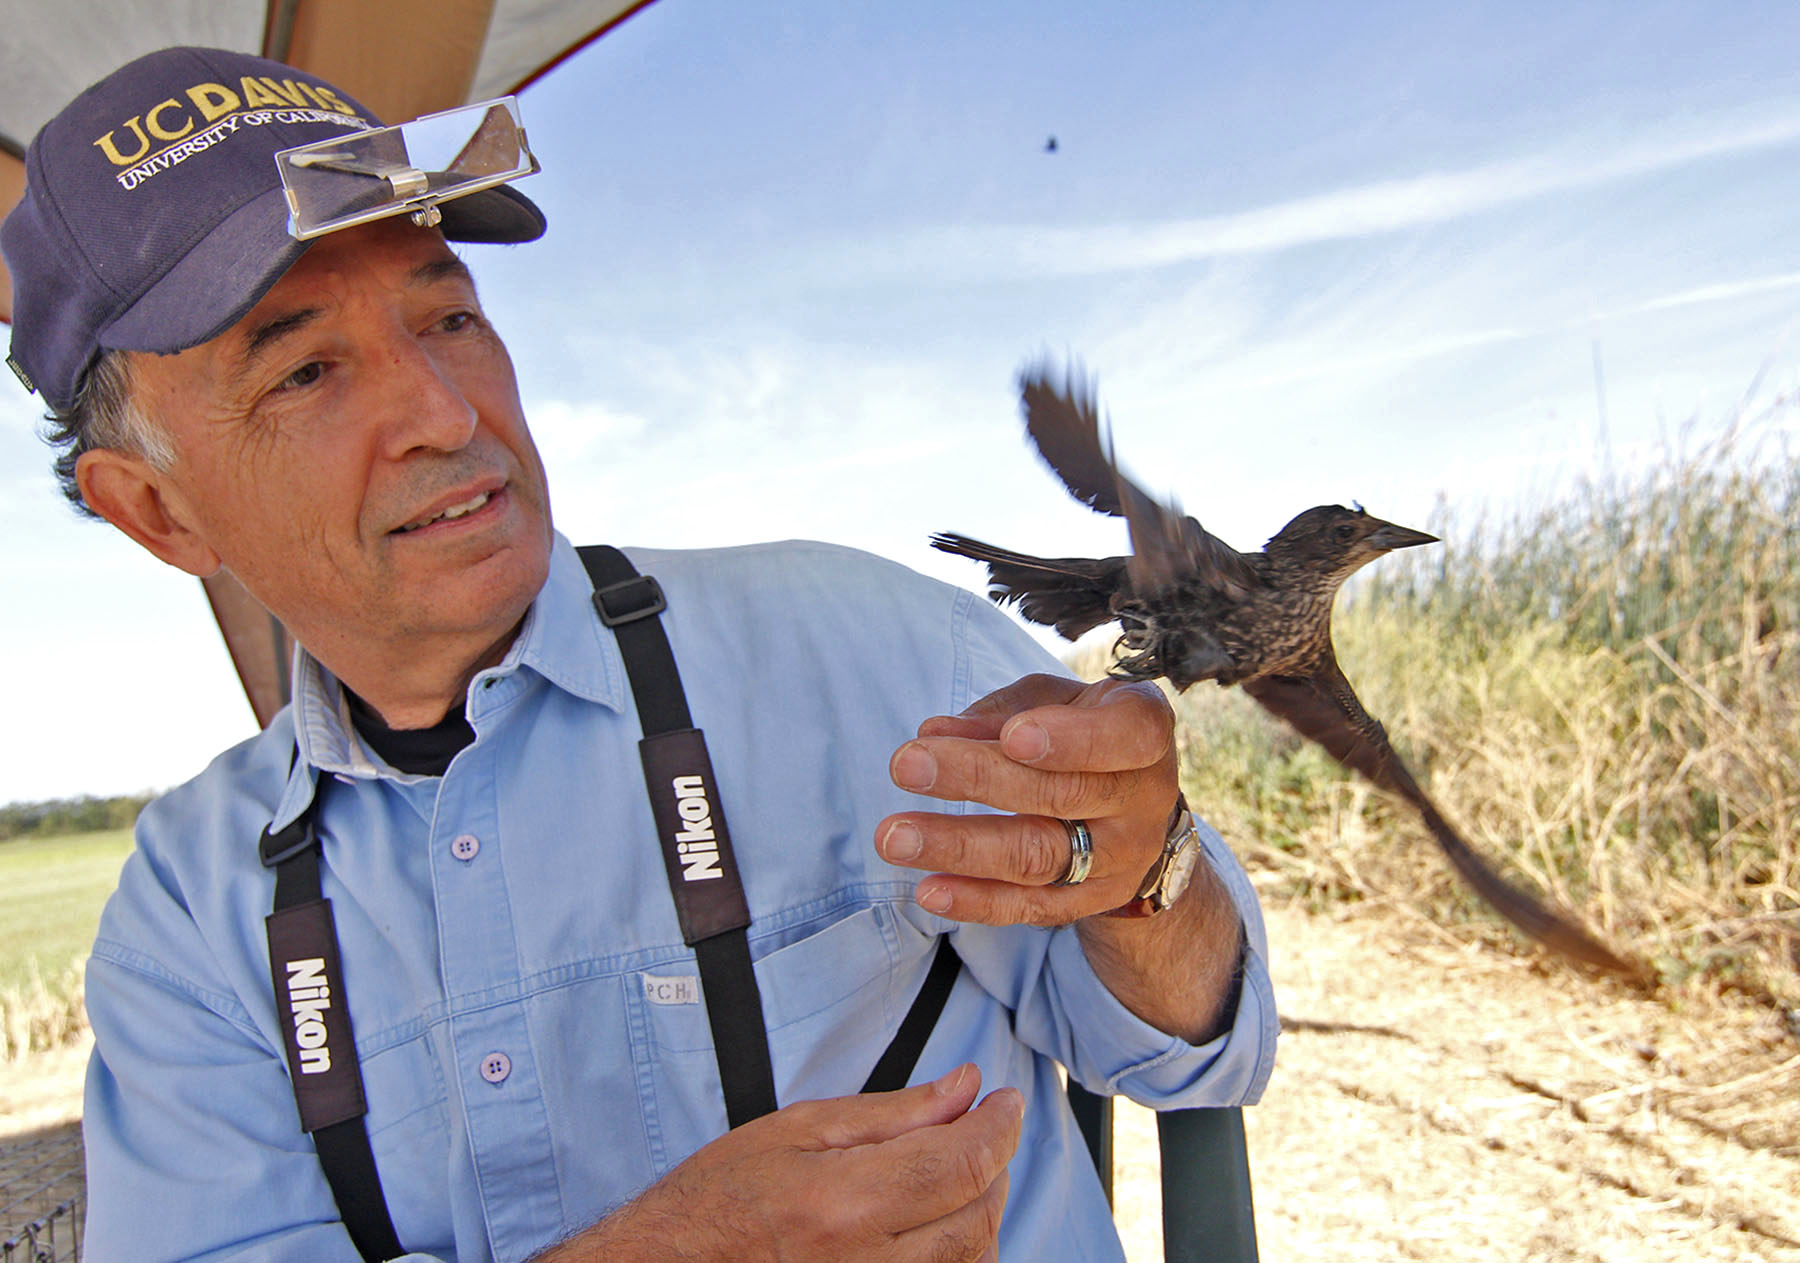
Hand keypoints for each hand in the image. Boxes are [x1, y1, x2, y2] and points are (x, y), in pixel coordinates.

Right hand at [539, 1064, 1020, 1261]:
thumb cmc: (718, 1200)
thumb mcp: (797, 1130)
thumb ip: (890, 1113)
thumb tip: (963, 1087)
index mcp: (845, 1203)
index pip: (960, 1163)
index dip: (999, 1128)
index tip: (1007, 1102)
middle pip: (976, 1217)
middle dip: (995, 1167)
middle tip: (985, 1130)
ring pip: (970, 1261)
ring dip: (982, 1213)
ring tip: (959, 1173)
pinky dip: (959, 1255)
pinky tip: (939, 1224)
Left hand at [877, 673, 1179, 924]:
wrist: (1136, 807)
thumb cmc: (1085, 730)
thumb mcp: (1059, 699)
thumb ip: (1004, 710)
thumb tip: (936, 732)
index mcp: (1143, 731)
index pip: (1121, 737)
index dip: (1071, 739)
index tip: (1012, 737)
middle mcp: (1143, 797)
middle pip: (1061, 795)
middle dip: (977, 779)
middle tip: (906, 765)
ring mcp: (1120, 858)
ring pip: (1040, 858)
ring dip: (962, 847)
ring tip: (896, 837)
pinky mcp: (1091, 900)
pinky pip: (1031, 907)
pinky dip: (977, 901)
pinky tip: (929, 890)